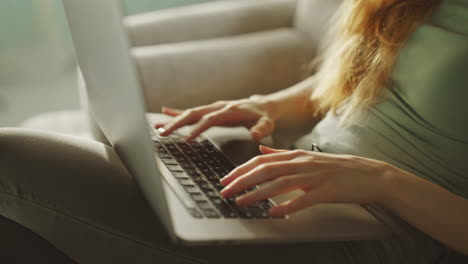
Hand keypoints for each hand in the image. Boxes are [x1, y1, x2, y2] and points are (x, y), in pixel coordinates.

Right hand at [155, 97, 276, 140]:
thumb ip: (262, 129)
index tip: (186, 139)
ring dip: (173, 120)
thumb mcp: (267, 124)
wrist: (264, 106)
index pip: (210, 120)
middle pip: (194, 114)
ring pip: (190, 113)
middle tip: (163, 133)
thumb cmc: (264, 116)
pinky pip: (192, 111)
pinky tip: (164, 114)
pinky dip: (178, 112)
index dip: (197, 129)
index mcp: (230, 110)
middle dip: (177, 123)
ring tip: (158, 128)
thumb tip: (255, 135)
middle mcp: (218, 107)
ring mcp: (213, 108)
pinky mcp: (210, 110)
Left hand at [220, 146, 392, 215]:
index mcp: (295, 155)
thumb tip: (261, 149)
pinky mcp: (326, 191)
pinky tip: (274, 212)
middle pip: (265, 170)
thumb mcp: (306, 157)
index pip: (261, 160)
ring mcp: (314, 177)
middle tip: (225, 192)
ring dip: (257, 193)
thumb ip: (281, 154)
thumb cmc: (335, 168)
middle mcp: (301, 163)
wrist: (367, 174)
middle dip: (242, 181)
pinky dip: (287, 206)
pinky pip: (303, 199)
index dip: (241, 170)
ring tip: (241, 202)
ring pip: (280, 183)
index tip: (225, 179)